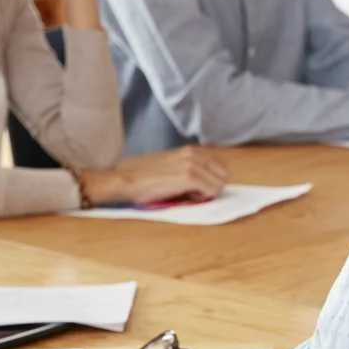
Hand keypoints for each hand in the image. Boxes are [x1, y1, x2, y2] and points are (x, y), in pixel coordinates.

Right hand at [78, 146, 228, 206]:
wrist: (124, 178)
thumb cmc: (142, 175)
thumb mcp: (170, 164)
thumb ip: (189, 168)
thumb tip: (205, 181)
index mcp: (191, 150)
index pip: (220, 166)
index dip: (211, 180)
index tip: (199, 188)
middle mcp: (195, 154)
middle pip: (224, 174)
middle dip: (213, 186)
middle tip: (194, 194)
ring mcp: (193, 164)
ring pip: (219, 184)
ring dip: (207, 193)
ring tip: (188, 196)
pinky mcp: (189, 176)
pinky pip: (211, 190)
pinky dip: (203, 198)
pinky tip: (186, 198)